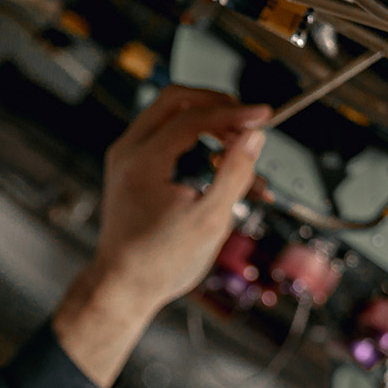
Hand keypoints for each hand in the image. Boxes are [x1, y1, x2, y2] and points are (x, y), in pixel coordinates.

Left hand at [82, 86, 270, 311]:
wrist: (122, 287)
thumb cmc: (160, 263)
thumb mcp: (209, 220)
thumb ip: (234, 174)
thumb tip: (254, 136)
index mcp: (142, 161)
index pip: (193, 117)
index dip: (234, 113)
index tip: (265, 116)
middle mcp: (127, 151)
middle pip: (178, 100)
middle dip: (218, 107)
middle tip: (249, 123)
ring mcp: (126, 157)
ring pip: (172, 116)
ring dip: (210, 126)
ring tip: (242, 155)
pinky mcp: (132, 168)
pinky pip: (167, 139)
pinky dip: (196, 144)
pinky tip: (224, 170)